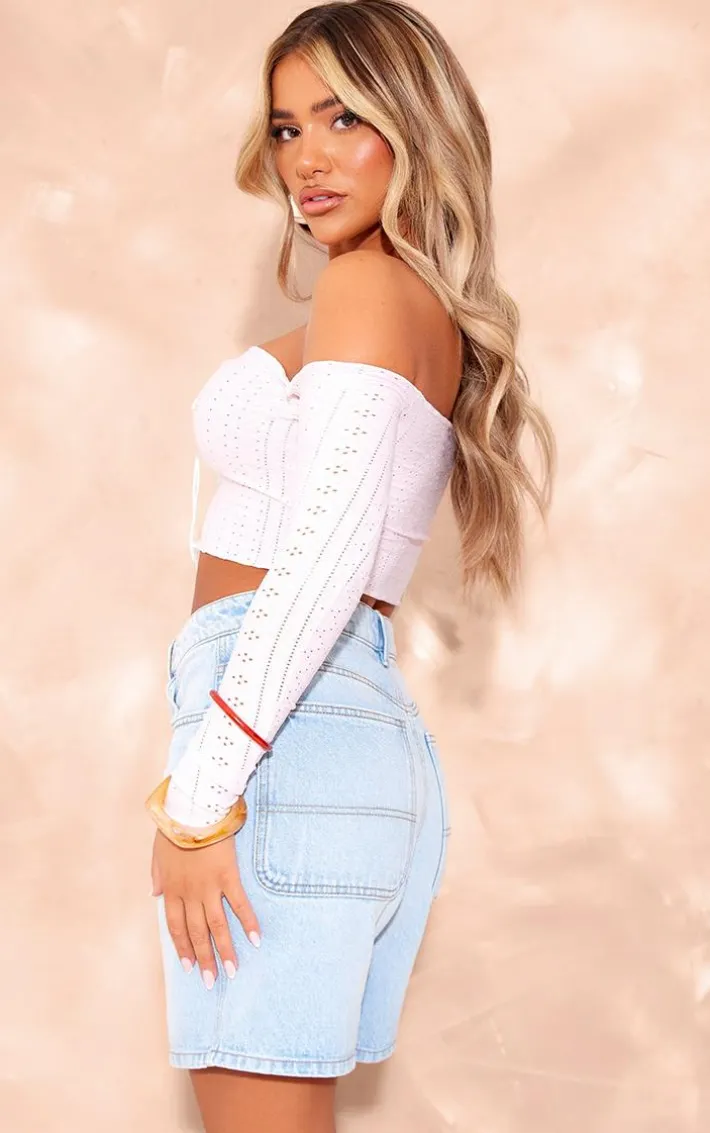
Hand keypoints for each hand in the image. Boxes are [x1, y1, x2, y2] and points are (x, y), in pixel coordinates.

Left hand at [150, 828, 261, 987]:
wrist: (191, 810)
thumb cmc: (174, 827)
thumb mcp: (157, 852)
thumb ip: (156, 875)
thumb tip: (155, 895)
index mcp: (172, 889)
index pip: (176, 927)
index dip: (183, 948)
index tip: (189, 967)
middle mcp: (189, 894)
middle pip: (196, 933)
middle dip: (204, 959)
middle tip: (212, 981)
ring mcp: (209, 887)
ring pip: (217, 926)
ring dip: (225, 950)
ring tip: (232, 971)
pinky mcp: (228, 876)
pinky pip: (239, 904)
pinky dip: (248, 922)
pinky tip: (256, 939)